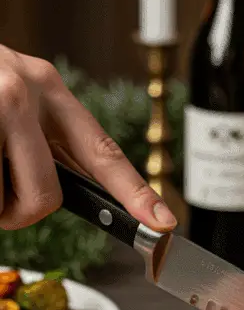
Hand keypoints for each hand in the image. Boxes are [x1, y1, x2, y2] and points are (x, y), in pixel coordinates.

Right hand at [0, 45, 176, 230]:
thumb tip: (67, 190)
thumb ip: (42, 136)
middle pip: (45, 198)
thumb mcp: (13, 94)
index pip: (102, 151)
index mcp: (46, 87)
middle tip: (0, 200)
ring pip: (3, 201)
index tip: (162, 223)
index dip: (135, 193)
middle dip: (19, 213)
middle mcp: (20, 93)